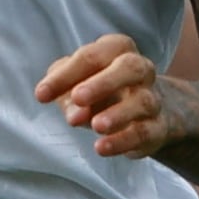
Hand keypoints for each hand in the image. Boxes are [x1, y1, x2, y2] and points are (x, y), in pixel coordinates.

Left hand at [37, 32, 169, 159]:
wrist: (145, 114)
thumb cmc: (100, 91)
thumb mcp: (75, 84)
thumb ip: (66, 92)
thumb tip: (74, 113)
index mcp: (117, 50)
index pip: (93, 56)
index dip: (66, 75)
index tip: (41, 95)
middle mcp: (140, 70)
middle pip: (131, 67)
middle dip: (104, 82)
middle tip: (78, 97)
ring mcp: (152, 99)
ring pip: (143, 102)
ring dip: (118, 114)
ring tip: (95, 126)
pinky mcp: (157, 128)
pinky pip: (145, 132)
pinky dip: (123, 141)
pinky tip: (102, 147)